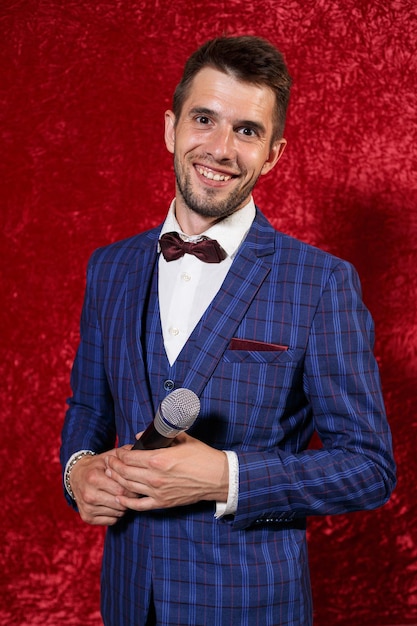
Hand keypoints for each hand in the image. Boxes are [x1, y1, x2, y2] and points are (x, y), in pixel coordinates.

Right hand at [69, 450, 135, 525]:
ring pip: (117, 513)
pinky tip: (115, 504)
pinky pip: (111, 521)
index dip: (133, 489)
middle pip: (120, 503)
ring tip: (124, 497)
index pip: (121, 489)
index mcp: (94, 478)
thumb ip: (123, 454)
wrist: (76, 476)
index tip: (137, 485)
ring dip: (124, 507)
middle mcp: (88, 494)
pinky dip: (117, 514)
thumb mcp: (108, 456)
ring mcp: (87, 508)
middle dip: (130, 499)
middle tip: (134, 493)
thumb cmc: (97, 466)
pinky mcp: (87, 517)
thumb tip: (139, 449)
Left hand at [105, 433, 228, 511]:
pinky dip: (126, 502)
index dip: (120, 453)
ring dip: (116, 479)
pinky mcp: (162, 503)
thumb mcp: (182, 439)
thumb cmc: (202, 457)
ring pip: (128, 487)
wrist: (218, 477)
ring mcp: (158, 491)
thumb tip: (142, 435)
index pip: (130, 457)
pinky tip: (119, 497)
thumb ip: (161, 436)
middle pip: (125, 472)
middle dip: (114, 465)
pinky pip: (139, 505)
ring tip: (110, 473)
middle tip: (109, 460)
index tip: (118, 451)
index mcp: (159, 459)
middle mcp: (155, 477)